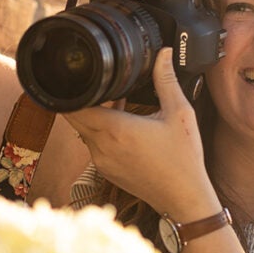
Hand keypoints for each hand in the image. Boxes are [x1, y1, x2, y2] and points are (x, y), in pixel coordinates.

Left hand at [64, 49, 220, 219]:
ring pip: (84, 131)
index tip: (76, 76)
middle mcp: (102, 146)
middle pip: (74, 117)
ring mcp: (102, 161)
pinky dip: (101, 132)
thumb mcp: (179, 113)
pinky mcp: (106, 171)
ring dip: (92, 116)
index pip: (74, 106)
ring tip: (112, 102)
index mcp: (115, 129)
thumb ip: (166, 80)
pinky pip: (93, 145)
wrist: (184, 199)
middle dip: (80, 99)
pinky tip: (121, 124)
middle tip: (94, 83)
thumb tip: (163, 53)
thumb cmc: (184, 159)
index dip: (69, 89)